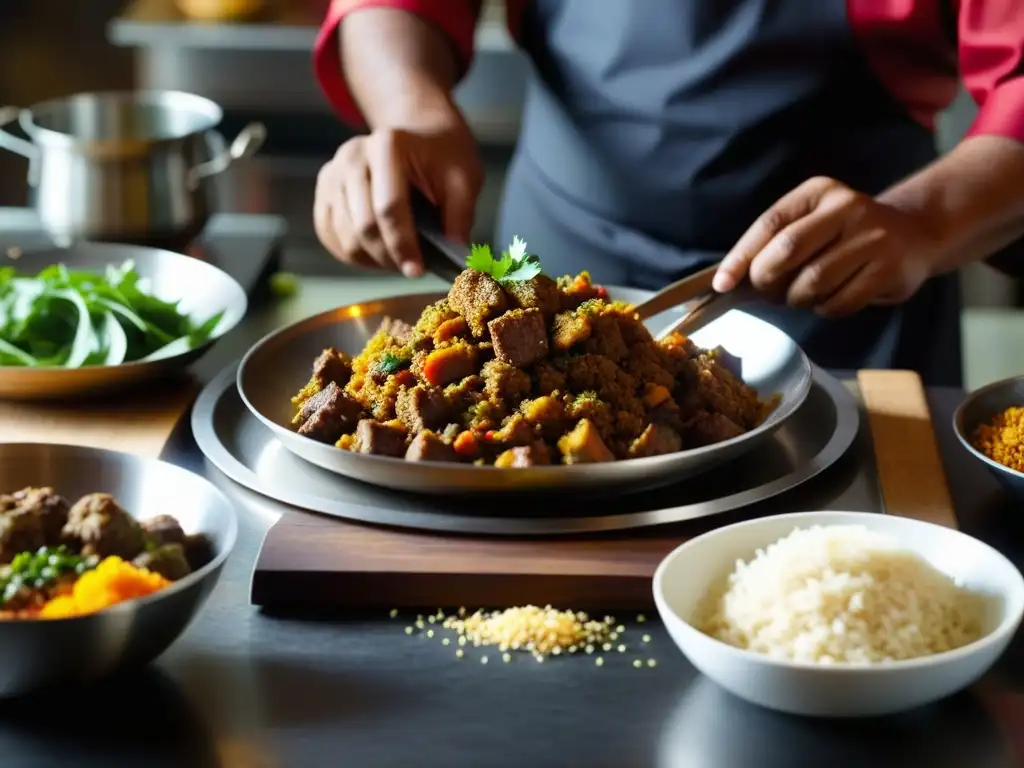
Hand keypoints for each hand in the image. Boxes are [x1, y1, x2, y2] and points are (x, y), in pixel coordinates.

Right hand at [313, 106, 482, 276]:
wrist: (418, 137)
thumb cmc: (442, 158)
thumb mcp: (464, 178)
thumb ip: (460, 213)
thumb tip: (454, 249)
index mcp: (387, 145)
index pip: (388, 206)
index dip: (402, 244)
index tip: (417, 270)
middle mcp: (353, 155)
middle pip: (363, 225)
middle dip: (388, 256)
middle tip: (411, 268)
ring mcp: (333, 173)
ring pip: (344, 236)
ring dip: (371, 258)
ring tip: (397, 259)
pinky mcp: (323, 190)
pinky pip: (329, 235)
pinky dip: (352, 253)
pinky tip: (376, 254)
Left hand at [712, 177, 941, 316]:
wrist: (915, 233)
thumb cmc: (846, 234)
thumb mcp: (813, 222)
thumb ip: (777, 242)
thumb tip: (731, 279)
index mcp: (819, 191)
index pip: (770, 224)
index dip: (741, 257)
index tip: (722, 284)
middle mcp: (848, 207)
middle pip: (788, 250)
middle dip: (767, 279)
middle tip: (767, 293)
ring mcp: (873, 238)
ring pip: (813, 281)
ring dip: (797, 298)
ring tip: (801, 296)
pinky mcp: (889, 270)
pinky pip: (839, 302)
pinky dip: (824, 309)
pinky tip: (828, 300)